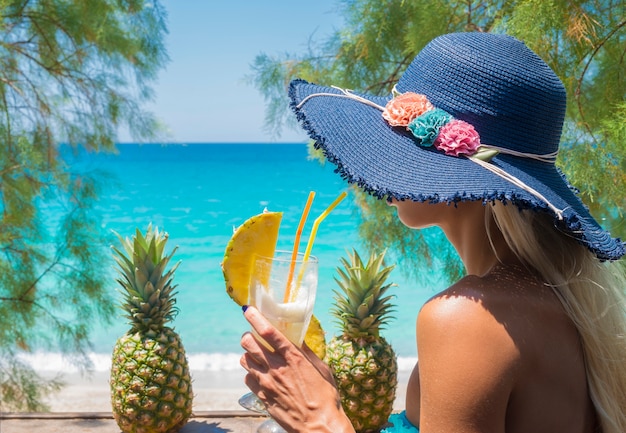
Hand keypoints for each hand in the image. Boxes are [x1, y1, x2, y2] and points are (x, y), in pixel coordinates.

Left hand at [240, 306, 354, 432]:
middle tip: (253, 335)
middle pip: (248, 343)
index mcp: (293, 358)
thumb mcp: (322, 369)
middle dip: (248, 335)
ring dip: (248, 353)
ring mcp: (267, 383)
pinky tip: (260, 373)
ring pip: (244, 359)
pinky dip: (251, 372)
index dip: (255, 318)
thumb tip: (297, 337)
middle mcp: (276, 368)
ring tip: (256, 354)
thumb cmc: (326, 397)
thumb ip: (307, 352)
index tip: (248, 310)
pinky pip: (248, 378)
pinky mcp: (262, 397)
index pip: (268, 332)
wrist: (319, 427)